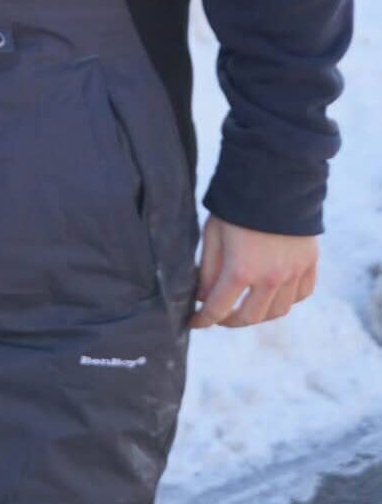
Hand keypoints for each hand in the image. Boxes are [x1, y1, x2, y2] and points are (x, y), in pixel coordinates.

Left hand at [190, 216, 318, 328]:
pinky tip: (272, 295)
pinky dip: (285, 301)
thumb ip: (208, 269)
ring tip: (244, 308)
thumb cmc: (236, 205)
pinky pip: (300, 295)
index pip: (219, 309)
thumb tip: (203, 297)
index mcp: (241, 270)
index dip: (203, 320)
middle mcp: (271, 278)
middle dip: (229, 321)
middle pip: (250, 317)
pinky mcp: (309, 264)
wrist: (275, 181)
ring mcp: (294, 273)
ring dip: (259, 315)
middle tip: (218, 316)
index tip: (194, 322)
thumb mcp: (212, 234)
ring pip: (278, 311)